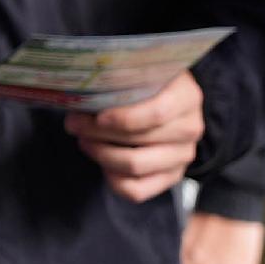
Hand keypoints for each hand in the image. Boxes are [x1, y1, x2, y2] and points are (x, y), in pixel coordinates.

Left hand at [64, 70, 207, 201]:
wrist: (172, 102)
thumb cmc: (149, 84)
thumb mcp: (142, 72)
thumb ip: (121, 79)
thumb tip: (81, 93)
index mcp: (187, 97)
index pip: (156, 113)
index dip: (123, 118)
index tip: (96, 115)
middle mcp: (190, 128)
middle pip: (139, 140)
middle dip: (98, 133)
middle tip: (74, 123)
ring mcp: (183, 156)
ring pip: (135, 166)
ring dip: (101, 154)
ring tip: (83, 140)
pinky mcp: (172, 177)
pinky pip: (137, 191)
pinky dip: (113, 180)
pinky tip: (102, 163)